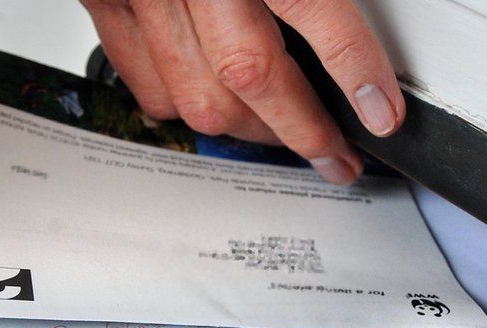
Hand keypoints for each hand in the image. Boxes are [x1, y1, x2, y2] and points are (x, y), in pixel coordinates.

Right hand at [81, 0, 404, 183]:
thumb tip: (346, 12)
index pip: (314, 9)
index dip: (356, 70)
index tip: (382, 113)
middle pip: (250, 76)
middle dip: (301, 130)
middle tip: (336, 153)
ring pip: (198, 97)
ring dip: (251, 132)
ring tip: (284, 138)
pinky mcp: (105, 0)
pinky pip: (148, 85)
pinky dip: (187, 109)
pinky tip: (217, 107)